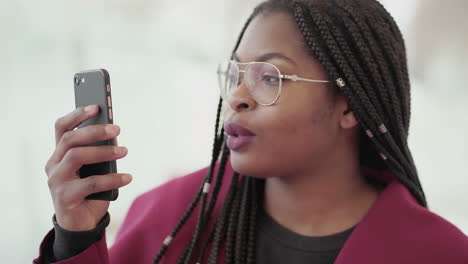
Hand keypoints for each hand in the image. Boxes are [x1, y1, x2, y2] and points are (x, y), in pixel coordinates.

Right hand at [45, 105, 131, 230]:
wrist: (81, 223)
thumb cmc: (89, 191)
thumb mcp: (94, 168)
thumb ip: (98, 152)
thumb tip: (113, 134)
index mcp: (59, 154)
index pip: (62, 128)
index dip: (77, 115)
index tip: (96, 106)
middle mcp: (53, 164)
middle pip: (70, 139)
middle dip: (94, 131)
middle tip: (117, 129)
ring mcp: (56, 181)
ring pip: (76, 156)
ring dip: (103, 152)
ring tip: (125, 150)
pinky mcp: (64, 197)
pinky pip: (89, 184)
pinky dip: (111, 179)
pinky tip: (127, 177)